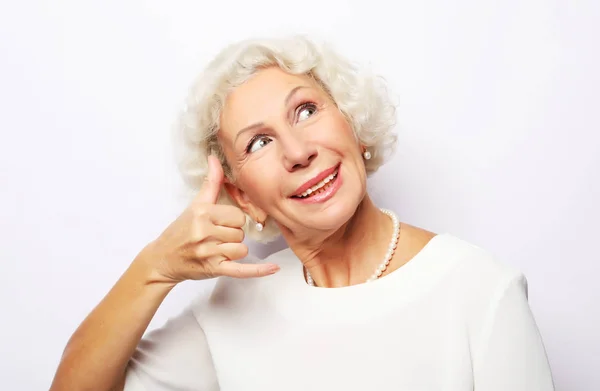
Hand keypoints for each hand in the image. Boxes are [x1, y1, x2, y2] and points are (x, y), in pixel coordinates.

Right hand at [139, 155, 279, 284]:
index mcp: (203, 213)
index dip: (232, 221)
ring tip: (216, 250)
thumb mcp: (195, 205)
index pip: (237, 216)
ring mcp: (209, 252)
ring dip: (234, 251)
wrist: (162, 258)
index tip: (219, 224)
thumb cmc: (180, 231)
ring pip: (242, 249)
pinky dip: (258, 270)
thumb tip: (214, 158)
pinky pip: (242, 270)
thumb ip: (211, 183)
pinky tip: (273, 268)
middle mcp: (204, 232)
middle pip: (240, 232)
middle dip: (232, 236)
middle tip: (214, 238)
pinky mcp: (213, 269)